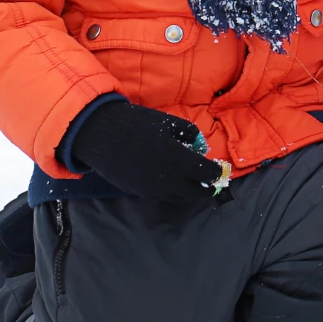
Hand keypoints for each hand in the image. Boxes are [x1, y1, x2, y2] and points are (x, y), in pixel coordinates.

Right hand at [69, 100, 224, 203]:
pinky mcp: (139, 192)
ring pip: (179, 198)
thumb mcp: (169, 123)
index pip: (208, 174)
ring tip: (191, 182)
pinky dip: (171, 192)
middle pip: (196, 193)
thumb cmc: (139, 125)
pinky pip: (162, 197)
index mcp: (181, 162)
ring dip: (188, 191)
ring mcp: (153, 190)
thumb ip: (190, 134)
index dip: (216, 172)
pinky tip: (170, 181)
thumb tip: (199, 146)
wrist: (103, 136)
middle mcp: (170, 181)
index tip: (219, 170)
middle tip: (210, 182)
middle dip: (206, 188)